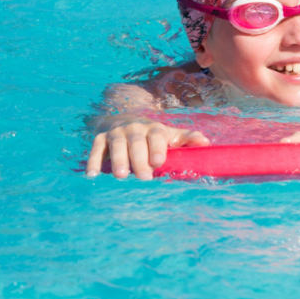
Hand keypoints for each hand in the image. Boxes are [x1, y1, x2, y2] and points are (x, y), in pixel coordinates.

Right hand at [86, 122, 208, 179]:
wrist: (126, 121)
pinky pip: (96, 149)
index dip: (157, 147)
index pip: (156, 135)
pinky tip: (92, 175)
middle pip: (136, 142)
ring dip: (118, 160)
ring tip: (121, 176)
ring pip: (116, 145)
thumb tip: (207, 143)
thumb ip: (188, 139)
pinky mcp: (101, 139)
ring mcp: (117, 133)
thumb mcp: (171, 136)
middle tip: (144, 177)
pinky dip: (93, 161)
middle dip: (139, 159)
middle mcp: (134, 128)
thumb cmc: (154, 136)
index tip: (159, 162)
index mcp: (154, 129)